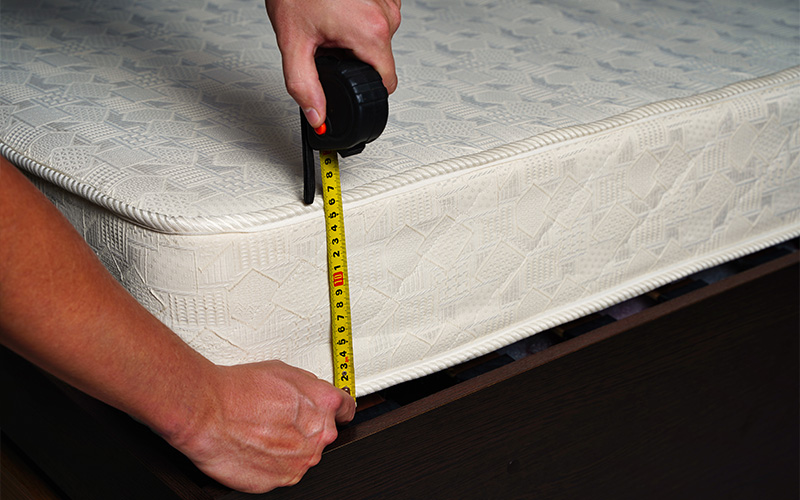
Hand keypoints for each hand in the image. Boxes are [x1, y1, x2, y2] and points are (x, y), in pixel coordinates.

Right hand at [167, 361, 355, 492]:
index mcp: (324, 405)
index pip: (347, 409)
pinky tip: (255, 446)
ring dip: (288, 446)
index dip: (337, 409)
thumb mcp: (284, 371)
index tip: (334, 411)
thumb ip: (309, 387)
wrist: (207, 413)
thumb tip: (313, 393)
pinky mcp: (281, 479)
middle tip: (278, 417)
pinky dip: (272, 462)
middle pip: (322, 433)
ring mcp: (301, 461)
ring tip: (260, 431)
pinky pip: (283, 470)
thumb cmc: (238, 390)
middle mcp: (318, 436)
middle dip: (305, 427)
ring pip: (302, 453)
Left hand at [266, 0, 400, 127]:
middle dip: (353, 58)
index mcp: (371, 33)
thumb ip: (304, 86)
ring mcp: (389, 1)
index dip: (364, 89)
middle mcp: (386, 16)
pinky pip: (378, 18)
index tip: (349, 83)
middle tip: (326, 39)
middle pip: (379, 59)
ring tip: (330, 20)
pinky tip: (340, 9)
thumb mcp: (293, 43)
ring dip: (356, 36)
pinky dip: (360, 18)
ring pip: (378, 38)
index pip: (386, 84)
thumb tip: (316, 115)